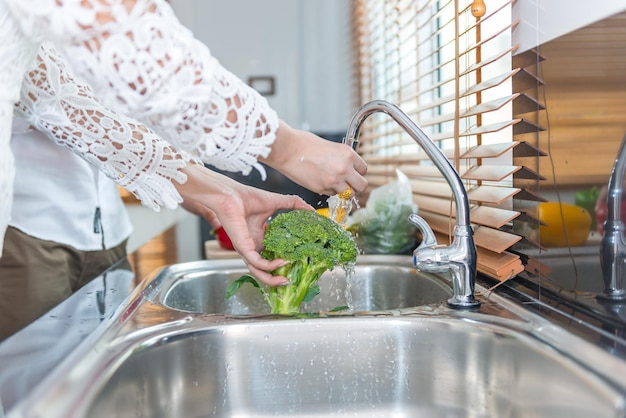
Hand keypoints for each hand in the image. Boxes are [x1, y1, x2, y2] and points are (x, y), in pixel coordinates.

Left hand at [176, 163, 311, 285]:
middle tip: (292, 279)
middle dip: (277, 277)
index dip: (284, 261)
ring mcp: (247, 249)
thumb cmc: (248, 197)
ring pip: (259, 272)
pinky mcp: (243, 248)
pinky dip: (270, 266)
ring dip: (272, 280)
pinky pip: (257, 263)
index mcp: (259, 238)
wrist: (231, 194)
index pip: (272, 256)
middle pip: (264, 269)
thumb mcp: (277, 202)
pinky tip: (282, 262)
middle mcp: (253, 246)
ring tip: (286, 280)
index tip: (298, 262)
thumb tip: (312, 210)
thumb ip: (295, 205)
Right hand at [261, 121, 367, 195]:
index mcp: (348, 154)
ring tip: (332, 182)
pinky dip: (328, 191)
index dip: (357, 172)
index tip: (352, 172)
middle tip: (348, 183)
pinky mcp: (322, 189)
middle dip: (356, 186)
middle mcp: (344, 168)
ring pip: (348, 194)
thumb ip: (342, 158)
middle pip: (362, 186)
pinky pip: (332, 194)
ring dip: (343, 190)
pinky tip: (320, 181)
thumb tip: (348, 168)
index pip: (364, 169)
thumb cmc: (304, 143)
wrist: (287, 149)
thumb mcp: (331, 146)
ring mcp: (334, 181)